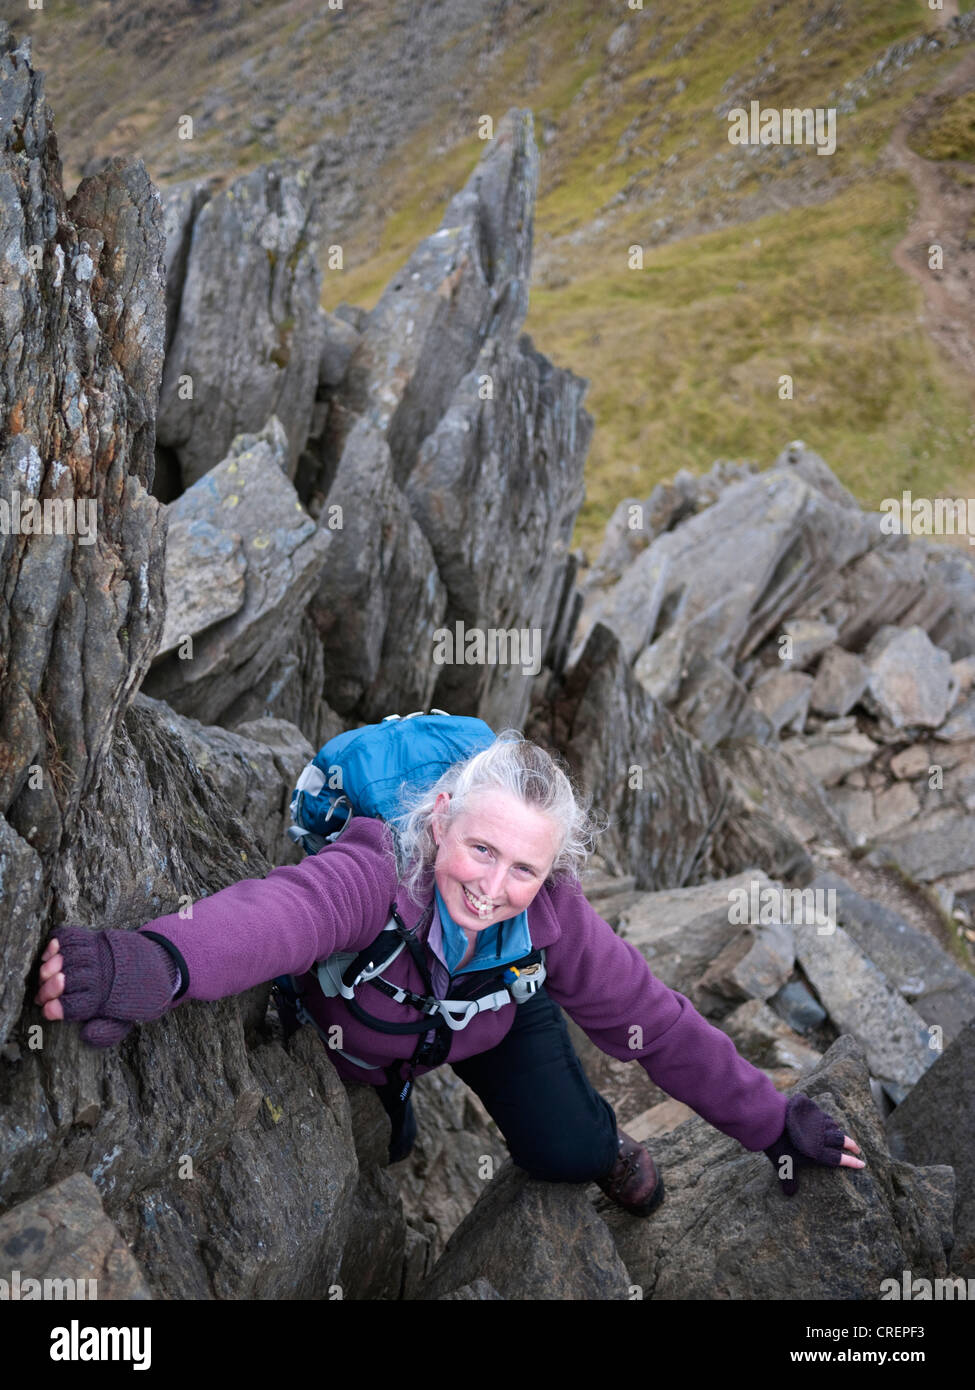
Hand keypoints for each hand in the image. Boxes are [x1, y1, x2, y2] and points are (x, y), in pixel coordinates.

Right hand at [34, 927, 178, 1047]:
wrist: (150, 968)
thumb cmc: (127, 999)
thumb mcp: (123, 1022)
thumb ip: (105, 1033)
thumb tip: (86, 1035)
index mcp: (106, 999)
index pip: (77, 1005)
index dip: (58, 1009)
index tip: (48, 1011)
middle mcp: (101, 974)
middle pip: (68, 980)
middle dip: (49, 989)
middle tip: (40, 996)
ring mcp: (97, 954)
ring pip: (67, 957)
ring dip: (50, 966)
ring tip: (44, 975)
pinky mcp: (95, 938)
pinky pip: (71, 937)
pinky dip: (56, 943)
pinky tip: (50, 953)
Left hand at [764, 1092, 866, 1197]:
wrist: (772, 1121)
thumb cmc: (778, 1145)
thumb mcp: (783, 1166)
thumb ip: (789, 1180)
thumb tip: (790, 1195)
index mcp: (817, 1153)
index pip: (838, 1159)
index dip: (851, 1162)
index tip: (862, 1164)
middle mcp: (821, 1137)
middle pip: (841, 1141)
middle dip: (851, 1145)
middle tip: (857, 1149)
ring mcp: (816, 1122)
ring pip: (834, 1127)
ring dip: (840, 1132)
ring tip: (842, 1135)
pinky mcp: (811, 1111)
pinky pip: (824, 1116)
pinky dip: (829, 1121)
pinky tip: (828, 1121)